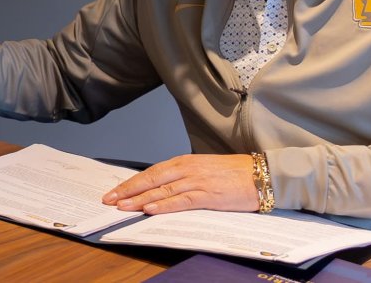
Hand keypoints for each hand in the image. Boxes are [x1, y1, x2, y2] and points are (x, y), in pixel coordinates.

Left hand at [102, 154, 256, 213]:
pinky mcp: (208, 195)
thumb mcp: (202, 170)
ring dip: (140, 199)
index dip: (131, 183)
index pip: (151, 172)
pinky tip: (150, 209)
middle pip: (151, 180)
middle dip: (128, 190)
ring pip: (162, 190)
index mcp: (183, 162)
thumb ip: (182, 177)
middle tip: (109, 199)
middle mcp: (186, 169)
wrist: (261, 174)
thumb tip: (160, 188)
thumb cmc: (233, 173)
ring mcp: (197, 181)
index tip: (114, 192)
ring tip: (122, 206)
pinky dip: (164, 204)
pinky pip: (181, 200)